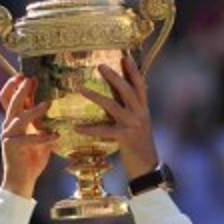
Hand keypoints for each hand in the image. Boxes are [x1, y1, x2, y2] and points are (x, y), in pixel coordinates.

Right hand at [0, 75, 59, 198]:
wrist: (21, 180)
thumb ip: (40, 121)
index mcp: (13, 121)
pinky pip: (29, 140)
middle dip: (21, 90)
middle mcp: (8, 126)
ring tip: (47, 104)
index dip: (13, 86)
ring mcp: (9, 136)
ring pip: (19, 118)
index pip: (8, 98)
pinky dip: (43, 138)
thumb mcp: (38, 135)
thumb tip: (50, 105)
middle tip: (31, 79)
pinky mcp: (13, 148)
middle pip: (12, 103)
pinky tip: (56, 135)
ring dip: (34, 110)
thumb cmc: (31, 157)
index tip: (25, 75)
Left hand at [76, 55, 158, 178]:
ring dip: (95, 96)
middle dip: (114, 77)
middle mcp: (140, 114)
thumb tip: (118, 96)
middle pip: (127, 90)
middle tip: (100, 65)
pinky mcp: (125, 137)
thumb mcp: (139, 124)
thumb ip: (131, 109)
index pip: (140, 85)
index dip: (133, 71)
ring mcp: (133, 125)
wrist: (147, 167)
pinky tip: (77, 127)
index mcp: (144, 109)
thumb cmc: (139, 145)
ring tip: (81, 89)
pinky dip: (89, 128)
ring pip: (113, 106)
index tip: (125, 56)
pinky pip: (104, 130)